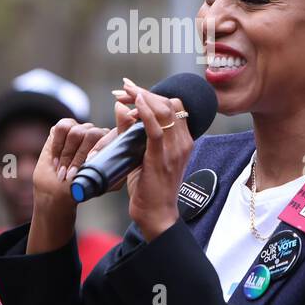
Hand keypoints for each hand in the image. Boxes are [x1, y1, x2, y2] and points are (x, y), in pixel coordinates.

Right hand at [32, 117, 113, 221]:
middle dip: (79, 157)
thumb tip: (120, 165)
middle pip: (92, 134)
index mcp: (113, 144)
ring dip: (67, 156)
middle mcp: (99, 133)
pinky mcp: (66, 125)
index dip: (101, 147)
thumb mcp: (107, 184)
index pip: (115, 135)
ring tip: (63, 173)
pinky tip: (56, 162)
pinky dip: (58, 147)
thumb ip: (117, 175)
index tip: (90, 161)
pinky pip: (63, 128)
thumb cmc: (86, 187)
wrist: (61, 188)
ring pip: (76, 132)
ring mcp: (83, 128)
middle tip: (72, 175)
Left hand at [119, 78, 193, 240]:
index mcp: (182, 140)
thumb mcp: (141, 155)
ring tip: (125, 92)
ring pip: (164, 112)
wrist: (157, 215)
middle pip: (169, 103)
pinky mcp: (162, 159)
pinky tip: (135, 104)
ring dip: (143, 98)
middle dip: (145, 91)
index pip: (173, 106)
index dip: (152, 93)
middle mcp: (183, 142)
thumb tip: (120, 106)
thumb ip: (131, 131)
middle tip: (123, 88)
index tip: (131, 89)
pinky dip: (145, 113)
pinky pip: (156, 130)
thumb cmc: (149, 188)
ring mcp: (175, 150)